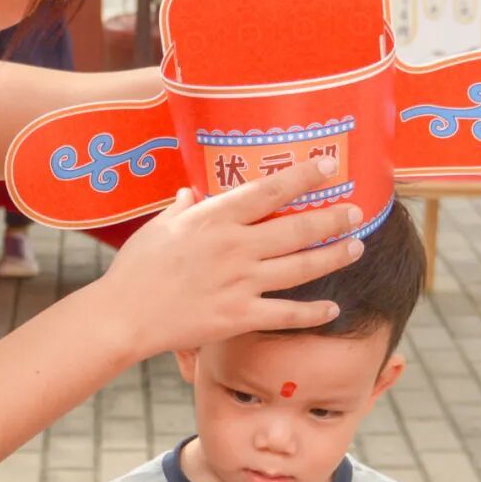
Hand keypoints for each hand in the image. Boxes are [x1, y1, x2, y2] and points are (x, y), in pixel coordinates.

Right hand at [96, 157, 363, 358]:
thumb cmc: (135, 268)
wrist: (124, 315)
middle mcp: (234, 247)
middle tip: (356, 211)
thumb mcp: (158, 227)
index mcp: (214, 219)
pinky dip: (313, 313)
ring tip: (356, 247)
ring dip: (333, 257)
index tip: (329, 165)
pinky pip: (286, 314)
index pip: (269, 191)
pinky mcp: (238, 316)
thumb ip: (182, 208)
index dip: (303, 176)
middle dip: (332, 218)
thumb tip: (191, 192)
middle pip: (296, 229)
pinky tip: (332, 308)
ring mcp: (239, 283)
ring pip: (301, 268)